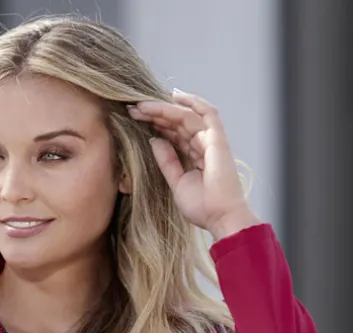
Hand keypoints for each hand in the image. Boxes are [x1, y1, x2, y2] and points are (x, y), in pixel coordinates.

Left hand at [128, 89, 259, 237]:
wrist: (220, 217)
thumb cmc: (203, 207)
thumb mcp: (176, 182)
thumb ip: (167, 161)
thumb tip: (154, 140)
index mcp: (194, 156)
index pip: (173, 133)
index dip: (155, 124)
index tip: (134, 120)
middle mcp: (202, 144)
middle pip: (177, 122)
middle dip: (154, 114)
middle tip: (133, 109)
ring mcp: (211, 140)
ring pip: (185, 116)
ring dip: (164, 109)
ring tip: (142, 106)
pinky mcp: (217, 139)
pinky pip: (206, 113)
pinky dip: (192, 102)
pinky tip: (174, 96)